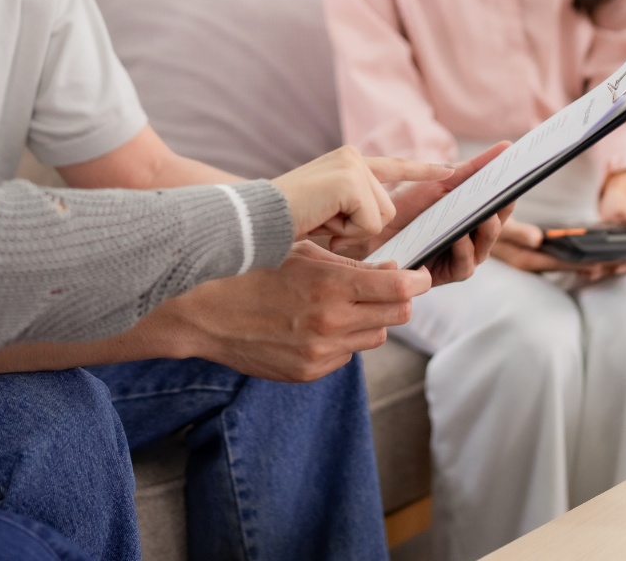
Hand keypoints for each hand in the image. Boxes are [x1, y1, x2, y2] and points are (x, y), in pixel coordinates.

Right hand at [162, 241, 431, 381]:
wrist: (205, 312)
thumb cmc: (254, 269)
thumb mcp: (302, 252)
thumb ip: (351, 265)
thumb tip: (394, 270)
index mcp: (330, 286)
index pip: (400, 288)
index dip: (417, 280)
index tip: (419, 275)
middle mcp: (330, 323)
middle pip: (398, 316)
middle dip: (401, 299)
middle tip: (391, 286)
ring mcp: (320, 352)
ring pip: (376, 337)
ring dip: (372, 320)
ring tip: (347, 304)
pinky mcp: (309, 372)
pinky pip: (347, 356)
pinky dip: (344, 339)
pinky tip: (318, 324)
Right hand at [273, 147, 451, 245]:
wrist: (254, 220)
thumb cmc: (284, 223)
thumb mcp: (327, 213)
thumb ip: (354, 209)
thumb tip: (380, 227)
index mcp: (348, 163)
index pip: (393, 166)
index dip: (424, 170)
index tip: (452, 170)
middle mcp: (353, 157)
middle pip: (389, 206)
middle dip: (362, 225)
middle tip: (327, 222)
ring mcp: (352, 165)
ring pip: (382, 215)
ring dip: (354, 230)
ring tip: (322, 220)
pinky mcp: (350, 180)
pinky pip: (370, 221)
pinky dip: (348, 231)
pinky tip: (322, 220)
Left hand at [328, 142, 511, 285]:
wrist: (372, 228)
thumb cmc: (407, 205)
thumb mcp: (442, 182)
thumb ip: (474, 167)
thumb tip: (507, 146)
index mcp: (474, 215)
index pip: (502, 205)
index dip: (511, 191)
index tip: (520, 176)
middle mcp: (473, 238)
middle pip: (498, 225)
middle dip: (502, 210)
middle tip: (504, 195)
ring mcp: (462, 257)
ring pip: (485, 246)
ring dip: (486, 230)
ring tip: (484, 214)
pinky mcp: (447, 274)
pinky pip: (465, 264)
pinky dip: (464, 250)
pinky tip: (458, 236)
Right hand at [490, 218, 625, 280]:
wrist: (466, 231)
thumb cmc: (480, 225)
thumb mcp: (496, 226)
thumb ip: (516, 233)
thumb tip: (538, 239)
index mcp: (523, 258)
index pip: (559, 263)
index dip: (580, 263)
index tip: (602, 264)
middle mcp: (530, 262)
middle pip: (567, 266)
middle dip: (592, 266)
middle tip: (621, 265)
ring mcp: (531, 260)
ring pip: (565, 265)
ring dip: (588, 265)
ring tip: (615, 265)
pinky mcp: (532, 255)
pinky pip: (559, 260)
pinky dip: (576, 260)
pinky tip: (591, 261)